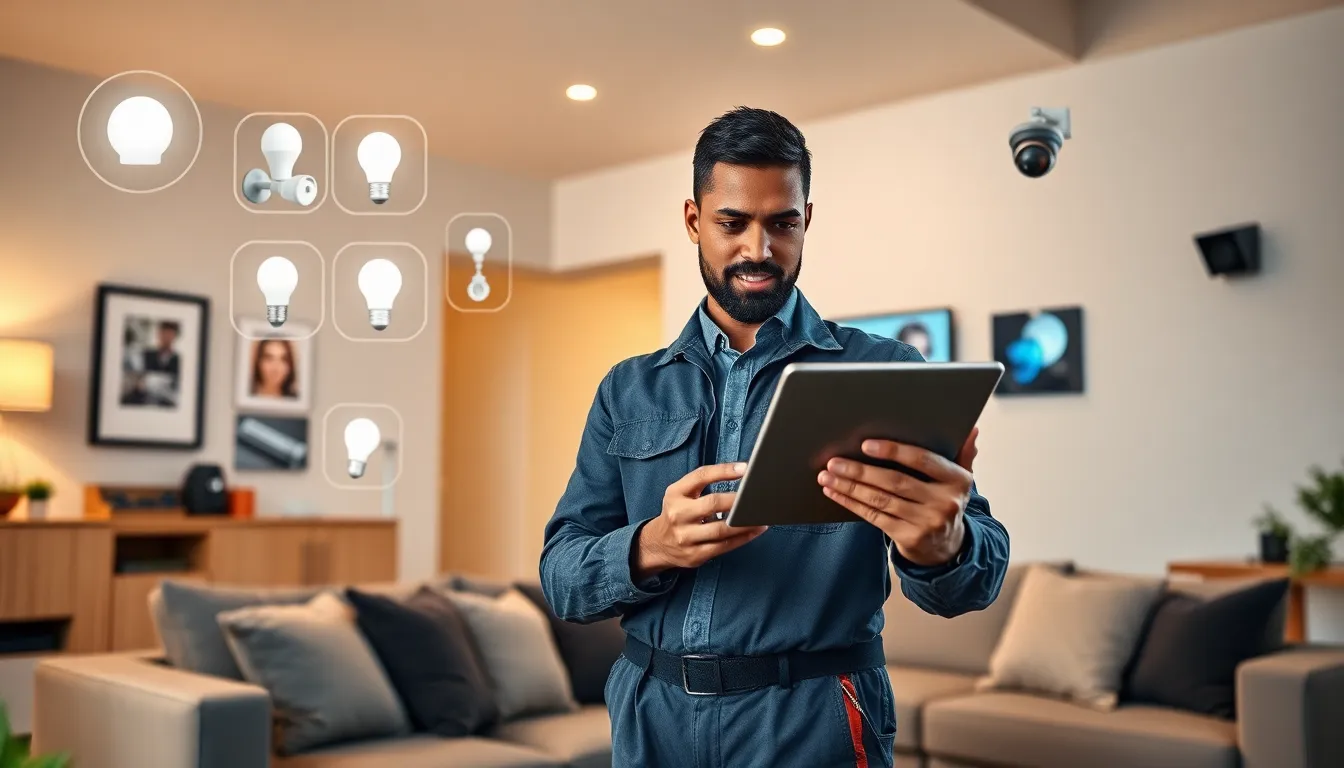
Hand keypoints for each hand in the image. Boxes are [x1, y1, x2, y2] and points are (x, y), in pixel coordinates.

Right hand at [633, 462, 768, 579]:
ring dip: (745, 523)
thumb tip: (740, 473)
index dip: (724, 470)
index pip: (700, 476)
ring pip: (721, 529)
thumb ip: (703, 482)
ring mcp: (685, 537)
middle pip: (713, 504)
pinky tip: (755, 530)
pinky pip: (724, 546)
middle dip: (737, 500)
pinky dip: (743, 538)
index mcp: (675, 493)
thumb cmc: (678, 512)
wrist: (658, 543)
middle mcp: (678, 514)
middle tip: (757, 496)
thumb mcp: (680, 493)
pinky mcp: (695, 555)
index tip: (745, 468)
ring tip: (762, 516)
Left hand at [817, 428, 979, 566]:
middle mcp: (944, 502)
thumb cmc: (946, 502)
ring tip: (827, 476)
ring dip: (850, 487)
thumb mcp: (960, 480)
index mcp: (957, 481)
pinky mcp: (909, 538)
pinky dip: (852, 504)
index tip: (866, 445)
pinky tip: (836, 494)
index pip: (922, 460)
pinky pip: (874, 517)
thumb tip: (971, 429)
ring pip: (881, 500)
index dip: (893, 451)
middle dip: (860, 471)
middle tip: (834, 462)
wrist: (948, 547)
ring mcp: (926, 522)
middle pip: (895, 482)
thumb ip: (963, 453)